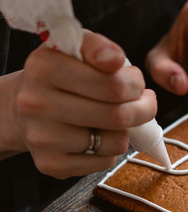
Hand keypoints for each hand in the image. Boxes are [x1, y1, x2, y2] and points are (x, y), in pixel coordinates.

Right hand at [10, 31, 156, 178]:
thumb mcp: (76, 50)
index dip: (136, 84)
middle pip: (119, 115)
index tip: (134, 81)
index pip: (114, 84)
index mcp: (44, 68)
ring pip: (116, 141)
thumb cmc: (61, 77)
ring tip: (113, 119)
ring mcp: (42, 137)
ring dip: (125, 131)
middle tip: (142, 102)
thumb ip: (99, 47)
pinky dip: (110, 150)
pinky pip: (105, 162)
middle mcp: (37, 103)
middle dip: (142, 109)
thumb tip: (115, 59)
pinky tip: (97, 136)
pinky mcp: (51, 164)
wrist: (22, 109)